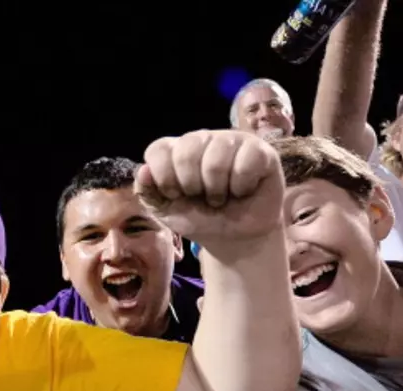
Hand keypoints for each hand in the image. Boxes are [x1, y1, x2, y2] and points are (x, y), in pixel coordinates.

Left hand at [134, 130, 285, 251]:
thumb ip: (148, 192)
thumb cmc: (199, 219)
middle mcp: (203, 139)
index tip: (175, 195)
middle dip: (192, 185)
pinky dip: (241, 186)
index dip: (163, 177)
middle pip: (187, 150)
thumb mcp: (166, 211)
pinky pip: (246, 161)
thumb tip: (143, 171)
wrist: (234, 239)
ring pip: (217, 156)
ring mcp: (232, 141)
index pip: (159, 149)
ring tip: (222, 196)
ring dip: (217, 188)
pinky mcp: (260, 150)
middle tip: (202, 197)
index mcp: (176, 150)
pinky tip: (243, 190)